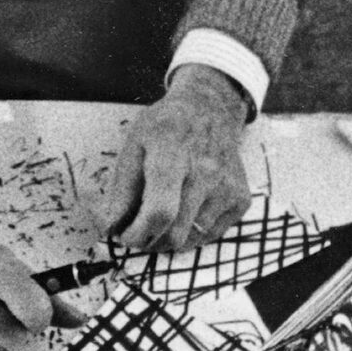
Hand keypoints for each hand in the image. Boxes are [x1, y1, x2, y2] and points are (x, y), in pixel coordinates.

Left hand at [100, 65, 251, 251]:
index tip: (124, 235)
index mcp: (173, 153)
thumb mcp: (133, 145)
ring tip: (158, 219)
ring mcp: (227, 187)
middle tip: (137, 231)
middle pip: (175, 233)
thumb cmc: (165, 127)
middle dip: (149, 241)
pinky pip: (211, 235)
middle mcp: (206, 171)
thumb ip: (121, 189)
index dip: (137, 233)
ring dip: (169, 240)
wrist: (210, 108)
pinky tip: (183, 211)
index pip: (159, 211)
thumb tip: (111, 228)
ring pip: (192, 240)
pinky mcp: (240, 199)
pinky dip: (192, 233)